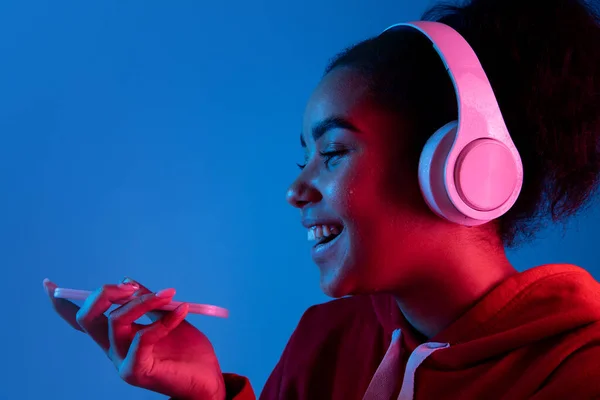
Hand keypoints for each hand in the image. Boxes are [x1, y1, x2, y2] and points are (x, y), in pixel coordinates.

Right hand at [43, 278, 225, 399]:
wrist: (207, 378)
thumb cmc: (187, 350)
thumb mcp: (167, 317)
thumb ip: (147, 302)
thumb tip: (125, 280)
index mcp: (115, 337)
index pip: (83, 321)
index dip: (62, 305)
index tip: (49, 284)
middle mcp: (113, 350)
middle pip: (88, 318)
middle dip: (105, 294)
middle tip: (131, 287)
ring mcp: (122, 362)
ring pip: (116, 322)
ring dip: (144, 301)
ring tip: (169, 294)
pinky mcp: (136, 373)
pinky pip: (143, 338)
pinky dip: (164, 320)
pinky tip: (182, 312)